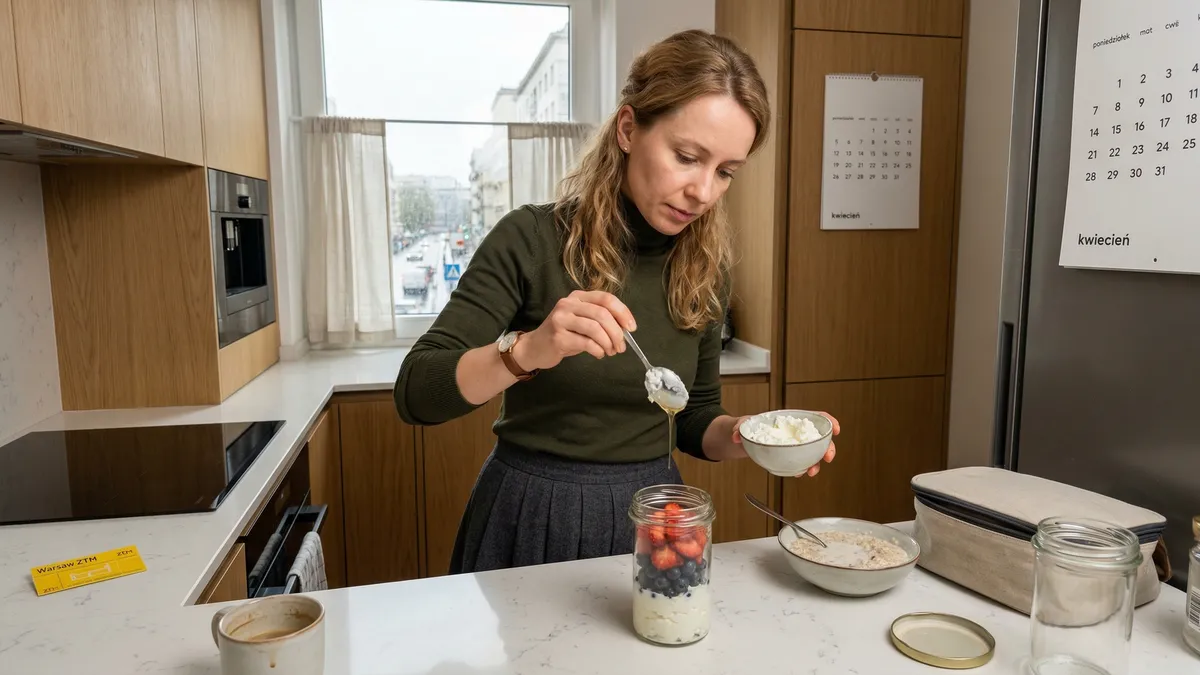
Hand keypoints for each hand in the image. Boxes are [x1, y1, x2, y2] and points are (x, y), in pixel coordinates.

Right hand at [515, 290, 636, 370]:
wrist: (534, 347)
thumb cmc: (563, 335)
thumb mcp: (581, 321)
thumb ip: (600, 320)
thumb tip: (625, 329)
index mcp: (577, 297)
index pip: (605, 298)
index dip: (622, 312)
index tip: (631, 328)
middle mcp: (568, 304)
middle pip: (602, 314)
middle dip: (617, 332)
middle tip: (621, 346)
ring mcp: (561, 319)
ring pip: (595, 328)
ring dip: (608, 342)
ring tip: (611, 351)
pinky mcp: (558, 337)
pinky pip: (586, 343)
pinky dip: (598, 350)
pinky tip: (599, 354)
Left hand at [731, 412, 839, 476]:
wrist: (735, 440)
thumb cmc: (742, 427)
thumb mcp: (739, 424)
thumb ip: (738, 427)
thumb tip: (736, 436)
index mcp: (787, 419)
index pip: (814, 416)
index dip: (828, 421)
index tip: (835, 429)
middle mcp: (793, 432)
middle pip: (818, 436)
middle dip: (828, 447)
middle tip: (827, 458)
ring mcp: (791, 445)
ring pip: (812, 452)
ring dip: (817, 462)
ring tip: (811, 472)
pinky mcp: (787, 456)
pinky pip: (801, 462)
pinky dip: (804, 468)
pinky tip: (800, 473)